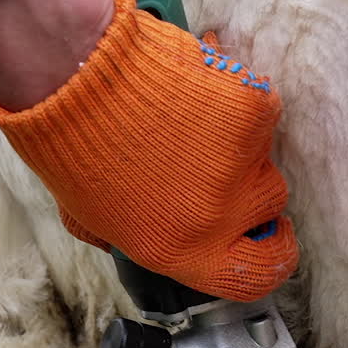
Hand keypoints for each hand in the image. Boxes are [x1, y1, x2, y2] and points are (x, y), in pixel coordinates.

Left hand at [0, 0, 296, 300]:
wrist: (74, 73)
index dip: (274, 252)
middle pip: (270, 204)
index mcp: (185, 251)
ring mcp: (242, 164)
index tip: (271, 233)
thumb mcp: (94, 219)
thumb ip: (143, 238)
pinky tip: (193, 88)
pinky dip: (234, 95)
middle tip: (208, 153)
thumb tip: (171, 236)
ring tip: (186, 117)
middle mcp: (221, 217)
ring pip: (264, 150)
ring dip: (237, 135)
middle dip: (247, 178)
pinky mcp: (253, 112)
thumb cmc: (73, 144)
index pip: (260, 274)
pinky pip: (259, 106)